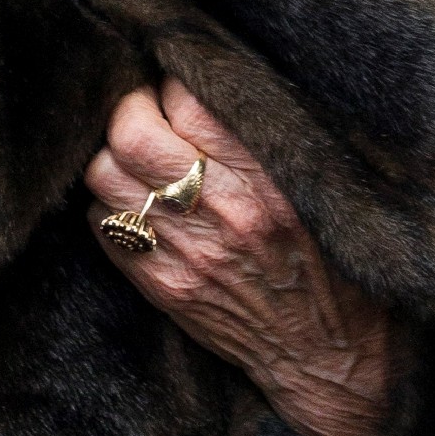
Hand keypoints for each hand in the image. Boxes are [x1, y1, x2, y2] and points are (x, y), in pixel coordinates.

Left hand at [85, 78, 391, 435]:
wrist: (331, 357)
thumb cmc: (335, 260)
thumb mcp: (324, 184)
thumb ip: (272, 132)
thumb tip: (217, 78)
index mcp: (267, 177)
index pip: (187, 100)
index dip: (176, 83)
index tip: (181, 88)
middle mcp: (222, 210)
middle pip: (130, 131)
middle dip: (132, 109)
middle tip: (150, 113)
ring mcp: (184, 251)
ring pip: (103, 173)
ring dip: (117, 158)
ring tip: (142, 160)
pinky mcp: (161, 284)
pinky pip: (100, 223)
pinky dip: (111, 205)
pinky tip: (141, 206)